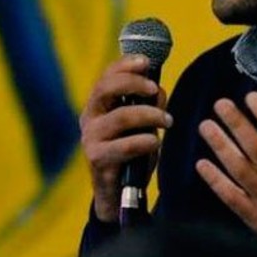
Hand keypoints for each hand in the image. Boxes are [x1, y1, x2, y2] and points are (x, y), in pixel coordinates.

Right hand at [79, 54, 171, 221]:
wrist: (118, 194)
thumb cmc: (131, 154)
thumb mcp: (141, 126)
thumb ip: (148, 106)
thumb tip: (158, 90)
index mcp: (98, 106)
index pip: (106, 77)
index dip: (124, 65)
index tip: (146, 62)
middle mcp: (89, 118)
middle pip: (105, 89)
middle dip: (133, 83)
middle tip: (155, 90)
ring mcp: (90, 139)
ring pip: (120, 117)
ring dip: (149, 115)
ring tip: (167, 121)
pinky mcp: (97, 160)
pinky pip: (123, 146)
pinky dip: (144, 141)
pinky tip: (155, 142)